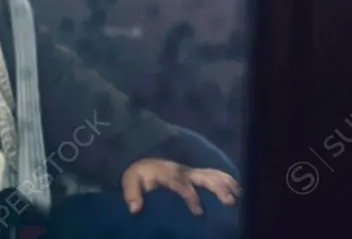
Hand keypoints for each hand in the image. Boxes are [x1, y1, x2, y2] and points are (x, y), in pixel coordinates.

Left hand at [122, 158, 239, 215]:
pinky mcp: (197, 173)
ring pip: (213, 173)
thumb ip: (132, 194)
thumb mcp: (130, 181)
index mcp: (168, 174)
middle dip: (218, 188)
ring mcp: (192, 171)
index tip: (198, 212)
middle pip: (204, 176)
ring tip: (240, 196)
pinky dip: (229, 180)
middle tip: (230, 202)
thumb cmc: (139, 174)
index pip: (182, 184)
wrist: (142, 159)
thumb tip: (135, 210)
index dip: (191, 196)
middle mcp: (183, 171)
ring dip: (227, 183)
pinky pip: (216, 173)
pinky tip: (240, 190)